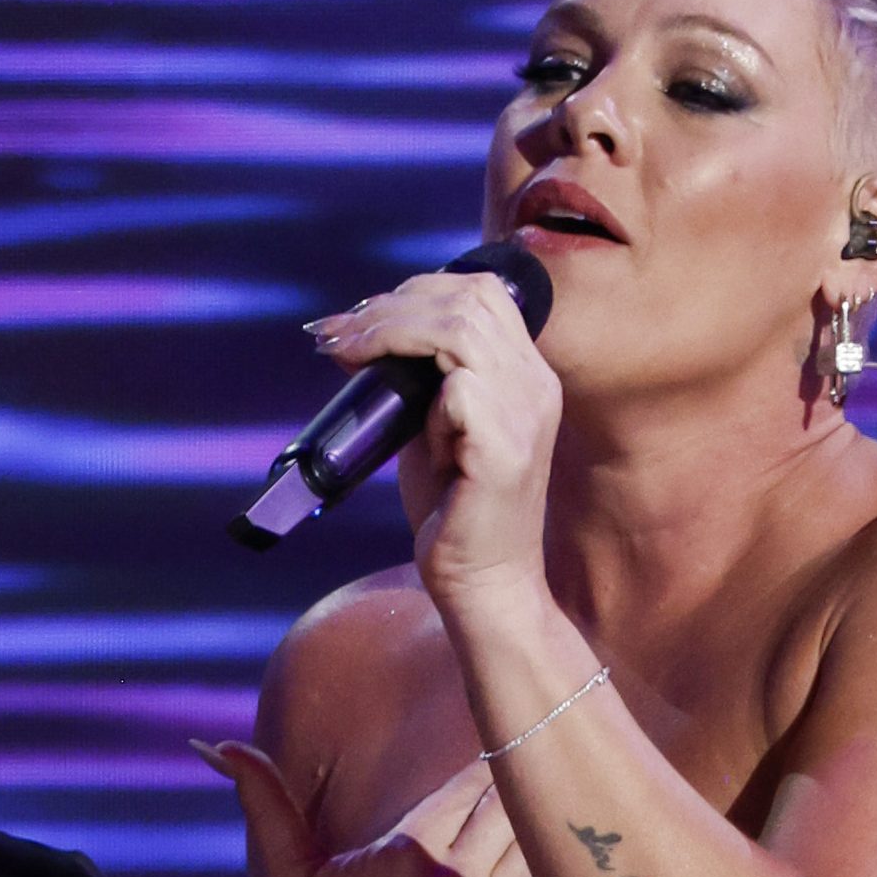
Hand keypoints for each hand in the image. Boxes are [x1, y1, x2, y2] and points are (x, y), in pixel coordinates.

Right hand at [198, 744, 554, 876]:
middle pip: (512, 809)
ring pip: (538, 850)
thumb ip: (267, 803)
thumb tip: (219, 745)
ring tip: (538, 831)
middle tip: (522, 790)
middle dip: (516, 798)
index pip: (470, 784)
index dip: (484, 772)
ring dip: (539, 837)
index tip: (494, 759)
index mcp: (409, 849)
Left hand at [310, 268, 560, 626]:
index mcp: (525, 374)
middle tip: (340, 334)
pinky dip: (421, 396)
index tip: (357, 320)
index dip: (413, 292)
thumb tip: (360, 337)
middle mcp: (536, 384)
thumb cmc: (453, 514)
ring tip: (348, 354)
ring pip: (459, 329)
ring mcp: (527, 414)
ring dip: (393, 333)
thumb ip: (414, 382)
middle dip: (393, 305)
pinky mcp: (506, 450)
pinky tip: (399, 422)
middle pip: (468, 298)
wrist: (481, 584)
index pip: (479, 293)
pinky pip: (460, 389)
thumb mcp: (430, 430)